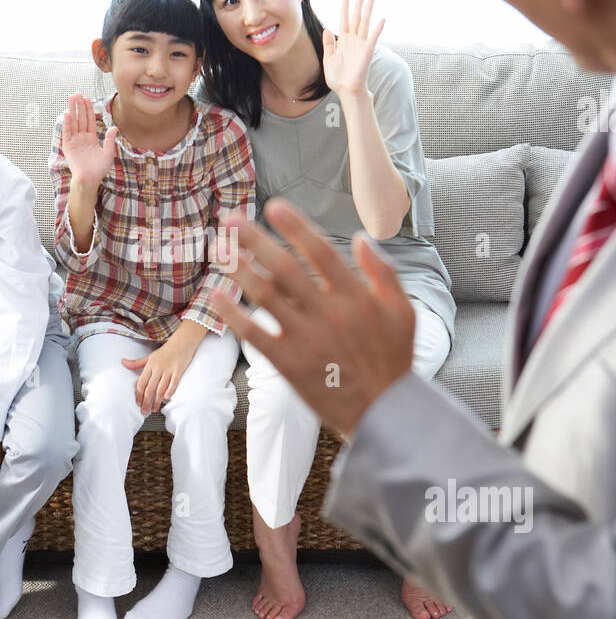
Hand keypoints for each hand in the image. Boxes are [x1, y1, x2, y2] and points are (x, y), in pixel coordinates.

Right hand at [60, 94, 117, 187]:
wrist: (90, 180)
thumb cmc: (99, 170)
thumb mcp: (108, 153)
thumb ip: (110, 140)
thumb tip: (114, 127)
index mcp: (91, 138)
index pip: (89, 121)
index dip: (88, 110)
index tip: (87, 99)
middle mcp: (82, 138)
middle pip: (80, 118)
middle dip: (79, 106)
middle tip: (77, 93)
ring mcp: (74, 141)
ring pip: (74, 122)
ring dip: (72, 110)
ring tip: (71, 98)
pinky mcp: (68, 147)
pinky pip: (68, 133)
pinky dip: (67, 123)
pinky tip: (68, 114)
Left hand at [121, 339, 197, 414]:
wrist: (181, 342)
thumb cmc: (165, 351)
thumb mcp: (149, 356)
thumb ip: (136, 363)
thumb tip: (123, 362)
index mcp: (150, 365)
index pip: (141, 383)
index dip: (138, 394)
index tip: (138, 404)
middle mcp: (158, 368)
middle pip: (150, 388)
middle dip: (146, 402)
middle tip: (144, 412)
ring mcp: (168, 370)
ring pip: (160, 388)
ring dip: (157, 401)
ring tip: (154, 410)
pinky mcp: (179, 370)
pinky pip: (173, 382)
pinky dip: (170, 390)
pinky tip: (167, 398)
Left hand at [208, 200, 414, 438]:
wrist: (384, 413)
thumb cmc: (394, 359)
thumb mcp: (403, 312)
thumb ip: (383, 273)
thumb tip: (360, 237)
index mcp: (356, 296)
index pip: (321, 251)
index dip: (296, 226)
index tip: (273, 205)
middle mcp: (329, 313)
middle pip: (285, 267)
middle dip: (255, 240)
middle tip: (231, 219)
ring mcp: (307, 339)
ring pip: (266, 296)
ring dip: (239, 269)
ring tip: (219, 249)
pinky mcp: (289, 364)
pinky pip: (255, 335)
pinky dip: (234, 315)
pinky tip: (215, 296)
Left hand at [321, 0, 384, 96]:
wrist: (346, 91)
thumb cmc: (338, 78)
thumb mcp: (328, 59)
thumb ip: (329, 44)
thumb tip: (327, 29)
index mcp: (343, 42)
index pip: (344, 20)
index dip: (345, 8)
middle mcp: (353, 41)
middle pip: (356, 19)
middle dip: (358, 5)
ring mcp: (361, 45)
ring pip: (365, 24)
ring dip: (368, 12)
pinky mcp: (367, 52)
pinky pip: (373, 38)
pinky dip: (378, 29)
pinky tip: (381, 19)